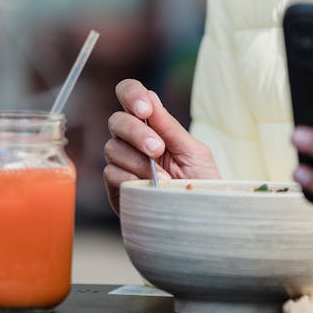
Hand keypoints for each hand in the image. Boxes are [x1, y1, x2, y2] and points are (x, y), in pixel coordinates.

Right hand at [103, 79, 219, 214]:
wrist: (201, 217)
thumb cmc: (201, 182)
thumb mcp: (193, 152)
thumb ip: (169, 127)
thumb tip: (151, 97)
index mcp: (153, 124)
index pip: (130, 95)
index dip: (132, 95)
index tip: (146, 110)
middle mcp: (133, 141)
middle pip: (117, 121)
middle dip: (137, 132)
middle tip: (158, 149)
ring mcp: (123, 163)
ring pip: (112, 147)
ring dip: (137, 160)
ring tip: (162, 176)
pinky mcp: (117, 187)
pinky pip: (111, 173)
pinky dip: (130, 178)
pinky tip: (147, 186)